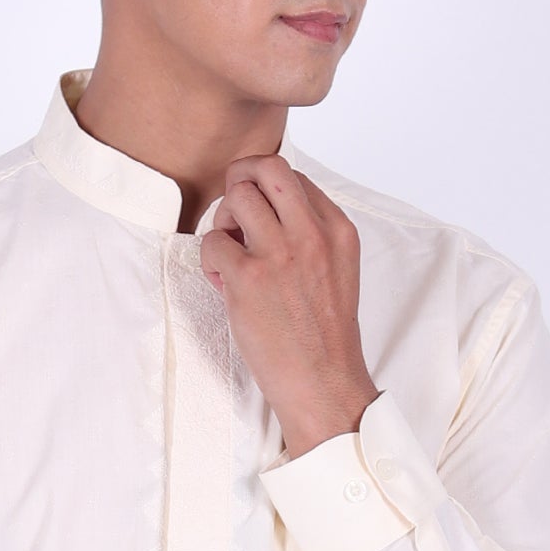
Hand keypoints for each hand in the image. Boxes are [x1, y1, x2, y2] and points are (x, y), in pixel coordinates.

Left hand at [198, 155, 378, 457]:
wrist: (324, 383)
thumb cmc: (324, 335)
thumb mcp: (336, 270)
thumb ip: (308, 235)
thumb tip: (261, 211)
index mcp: (338, 229)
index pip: (295, 177)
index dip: (267, 193)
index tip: (262, 224)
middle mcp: (312, 233)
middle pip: (266, 167)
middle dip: (240, 180)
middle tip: (234, 216)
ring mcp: (280, 253)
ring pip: (236, 196)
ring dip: (223, 221)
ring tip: (230, 254)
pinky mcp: (248, 277)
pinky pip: (212, 242)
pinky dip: (211, 260)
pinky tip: (224, 283)